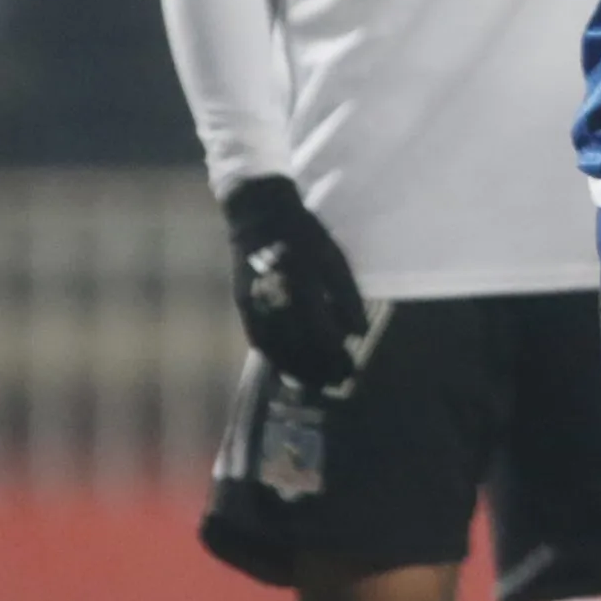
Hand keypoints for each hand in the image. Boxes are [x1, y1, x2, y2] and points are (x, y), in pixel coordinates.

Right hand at [222, 176, 367, 389]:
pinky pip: (257, 340)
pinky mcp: (242, 304)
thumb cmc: (306, 235)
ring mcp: (254, 304)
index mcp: (302, 283)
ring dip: (296, 370)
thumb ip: (347, 297)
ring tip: (315, 384)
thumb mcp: (335, 259)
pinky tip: (286, 370)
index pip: (321, 332)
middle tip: (338, 382)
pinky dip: (273, 358)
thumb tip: (359, 333)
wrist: (258, 215)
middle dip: (319, 368)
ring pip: (276, 349)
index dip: (336, 354)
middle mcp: (275, 298)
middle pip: (298, 347)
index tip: (352, 367)